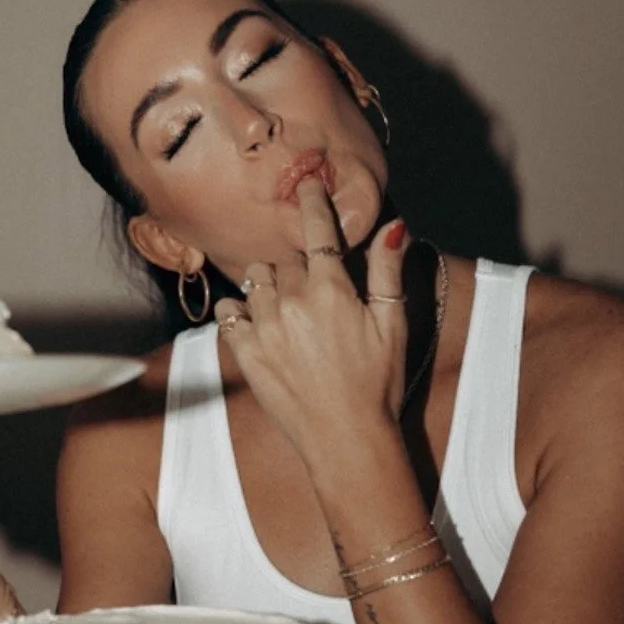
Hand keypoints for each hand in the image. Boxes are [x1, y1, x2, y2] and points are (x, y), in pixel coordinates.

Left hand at [213, 177, 409, 460]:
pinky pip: (229, 311)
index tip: (305, 184)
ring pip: (256, 279)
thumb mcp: (392, 326)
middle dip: (300, 265)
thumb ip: (387, 272)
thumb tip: (394, 225)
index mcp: (331, 290)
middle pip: (286, 259)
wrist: (344, 439)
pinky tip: (259, 322)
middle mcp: (292, 301)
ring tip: (288, 308)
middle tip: (315, 289)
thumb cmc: (375, 385)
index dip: (311, 203)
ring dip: (270, 284)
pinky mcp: (244, 352)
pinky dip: (240, 310)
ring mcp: (263, 327)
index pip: (318, 231)